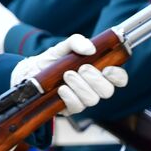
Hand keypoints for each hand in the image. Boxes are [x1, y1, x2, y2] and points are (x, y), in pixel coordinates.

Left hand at [12, 34, 127, 114]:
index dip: (118, 76)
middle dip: (95, 79)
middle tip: (82, 68)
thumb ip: (77, 42)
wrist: (31, 73)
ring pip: (92, 100)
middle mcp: (94, 88)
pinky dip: (70, 96)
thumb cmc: (52, 60)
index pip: (119, 79)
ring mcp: (82, 99)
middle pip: (108, 91)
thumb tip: (90, 48)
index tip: (107, 69)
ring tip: (66, 75)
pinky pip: (77, 107)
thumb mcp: (63, 46)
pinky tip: (61, 89)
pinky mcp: (70, 108)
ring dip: (80, 86)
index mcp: (99, 72)